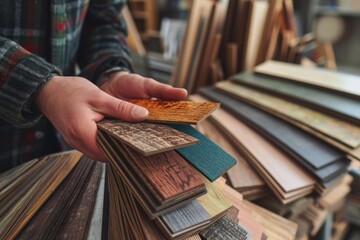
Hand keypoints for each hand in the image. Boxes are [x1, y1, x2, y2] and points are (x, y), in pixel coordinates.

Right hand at [36, 74, 186, 161]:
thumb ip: (121, 108)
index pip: (111, 151)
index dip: (128, 149)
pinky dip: (106, 141)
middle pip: (107, 154)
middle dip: (123, 149)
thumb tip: (143, 115)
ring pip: (101, 151)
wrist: (47, 91)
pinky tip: (117, 132)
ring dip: (115, 145)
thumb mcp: (99, 97)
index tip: (144, 146)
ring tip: (133, 137)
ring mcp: (76, 143)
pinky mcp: (77, 140)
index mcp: (84, 133)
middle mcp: (79, 143)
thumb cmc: (70, 91)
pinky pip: (95, 145)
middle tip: (142, 142)